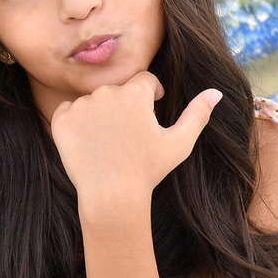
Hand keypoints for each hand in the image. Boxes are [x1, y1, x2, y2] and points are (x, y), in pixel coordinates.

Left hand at [49, 71, 222, 206]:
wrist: (111, 197)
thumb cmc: (148, 171)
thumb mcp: (179, 144)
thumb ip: (198, 114)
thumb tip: (216, 92)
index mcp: (135, 93)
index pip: (145, 80)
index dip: (151, 96)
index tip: (151, 114)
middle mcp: (106, 93)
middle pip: (119, 90)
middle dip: (126, 106)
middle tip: (129, 136)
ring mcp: (81, 106)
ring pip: (95, 100)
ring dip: (102, 114)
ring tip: (110, 142)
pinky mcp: (61, 120)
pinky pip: (70, 111)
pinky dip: (78, 123)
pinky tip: (89, 144)